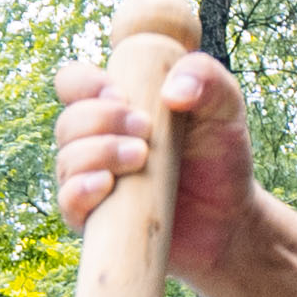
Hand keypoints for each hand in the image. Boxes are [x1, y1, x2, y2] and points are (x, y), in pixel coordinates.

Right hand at [52, 45, 258, 282]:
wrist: (229, 218)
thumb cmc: (220, 156)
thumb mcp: (225, 106)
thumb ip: (206, 77)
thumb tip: (172, 92)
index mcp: (115, 107)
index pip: (74, 84)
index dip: (84, 84)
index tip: (118, 94)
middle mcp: (96, 141)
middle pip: (69, 121)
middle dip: (101, 120)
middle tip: (146, 129)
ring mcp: (91, 181)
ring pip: (67, 159)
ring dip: (99, 153)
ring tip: (141, 157)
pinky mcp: (94, 219)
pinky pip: (67, 203)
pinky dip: (80, 190)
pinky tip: (106, 184)